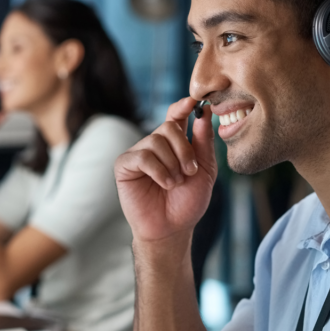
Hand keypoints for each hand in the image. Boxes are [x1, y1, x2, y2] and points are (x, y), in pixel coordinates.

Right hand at [114, 96, 216, 243]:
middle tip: (190, 171)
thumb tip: (204, 112)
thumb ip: (204, 142)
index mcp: (174, 143)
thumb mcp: (205, 171)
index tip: (194, 102)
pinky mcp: (124, 165)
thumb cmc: (187, 202)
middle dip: (184, 149)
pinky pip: (143, 156)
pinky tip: (164, 184)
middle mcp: (155, 144)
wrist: (171, 228)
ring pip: (156, 141)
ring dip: (172, 164)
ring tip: (175, 183)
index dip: (183, 106)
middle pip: (169, 126)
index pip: (176, 115)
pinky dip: (158, 171)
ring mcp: (138, 153)